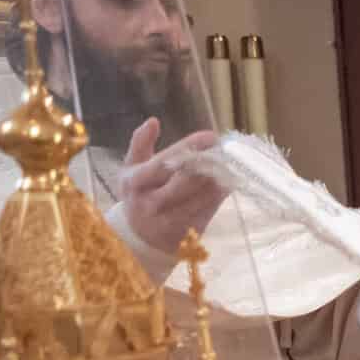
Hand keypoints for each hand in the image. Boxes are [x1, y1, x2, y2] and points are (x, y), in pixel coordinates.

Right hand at [118, 118, 224, 254]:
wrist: (140, 238)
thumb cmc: (138, 195)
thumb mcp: (130, 169)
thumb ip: (140, 143)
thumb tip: (153, 121)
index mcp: (135, 183)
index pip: (164, 163)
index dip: (188, 148)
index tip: (210, 136)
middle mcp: (151, 203)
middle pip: (187, 180)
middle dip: (208, 162)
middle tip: (223, 149)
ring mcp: (170, 220)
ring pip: (203, 195)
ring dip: (220, 177)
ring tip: (229, 162)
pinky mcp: (189, 230)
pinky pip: (211, 208)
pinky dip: (221, 193)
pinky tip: (228, 180)